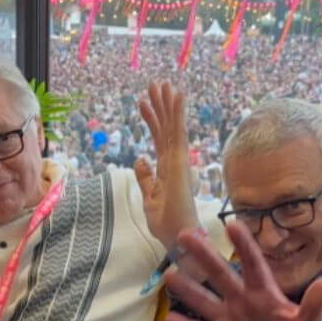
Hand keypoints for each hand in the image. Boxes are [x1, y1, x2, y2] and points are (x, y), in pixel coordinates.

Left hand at [136, 82, 196, 248]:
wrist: (178, 236)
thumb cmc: (166, 222)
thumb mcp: (148, 198)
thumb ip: (145, 178)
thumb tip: (140, 159)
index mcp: (166, 168)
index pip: (158, 138)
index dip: (152, 119)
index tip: (144, 102)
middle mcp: (174, 161)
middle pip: (166, 127)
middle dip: (160, 105)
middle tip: (155, 84)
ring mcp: (178, 160)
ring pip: (172, 125)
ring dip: (166, 104)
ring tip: (160, 84)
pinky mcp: (180, 162)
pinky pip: (179, 133)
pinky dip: (178, 114)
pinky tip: (177, 95)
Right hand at [162, 222, 321, 320]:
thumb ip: (314, 305)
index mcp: (264, 294)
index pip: (253, 265)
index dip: (244, 246)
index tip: (231, 225)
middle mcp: (241, 301)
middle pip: (220, 275)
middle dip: (204, 256)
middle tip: (184, 234)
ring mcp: (227, 320)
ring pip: (203, 300)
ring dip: (187, 288)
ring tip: (169, 274)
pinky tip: (169, 318)